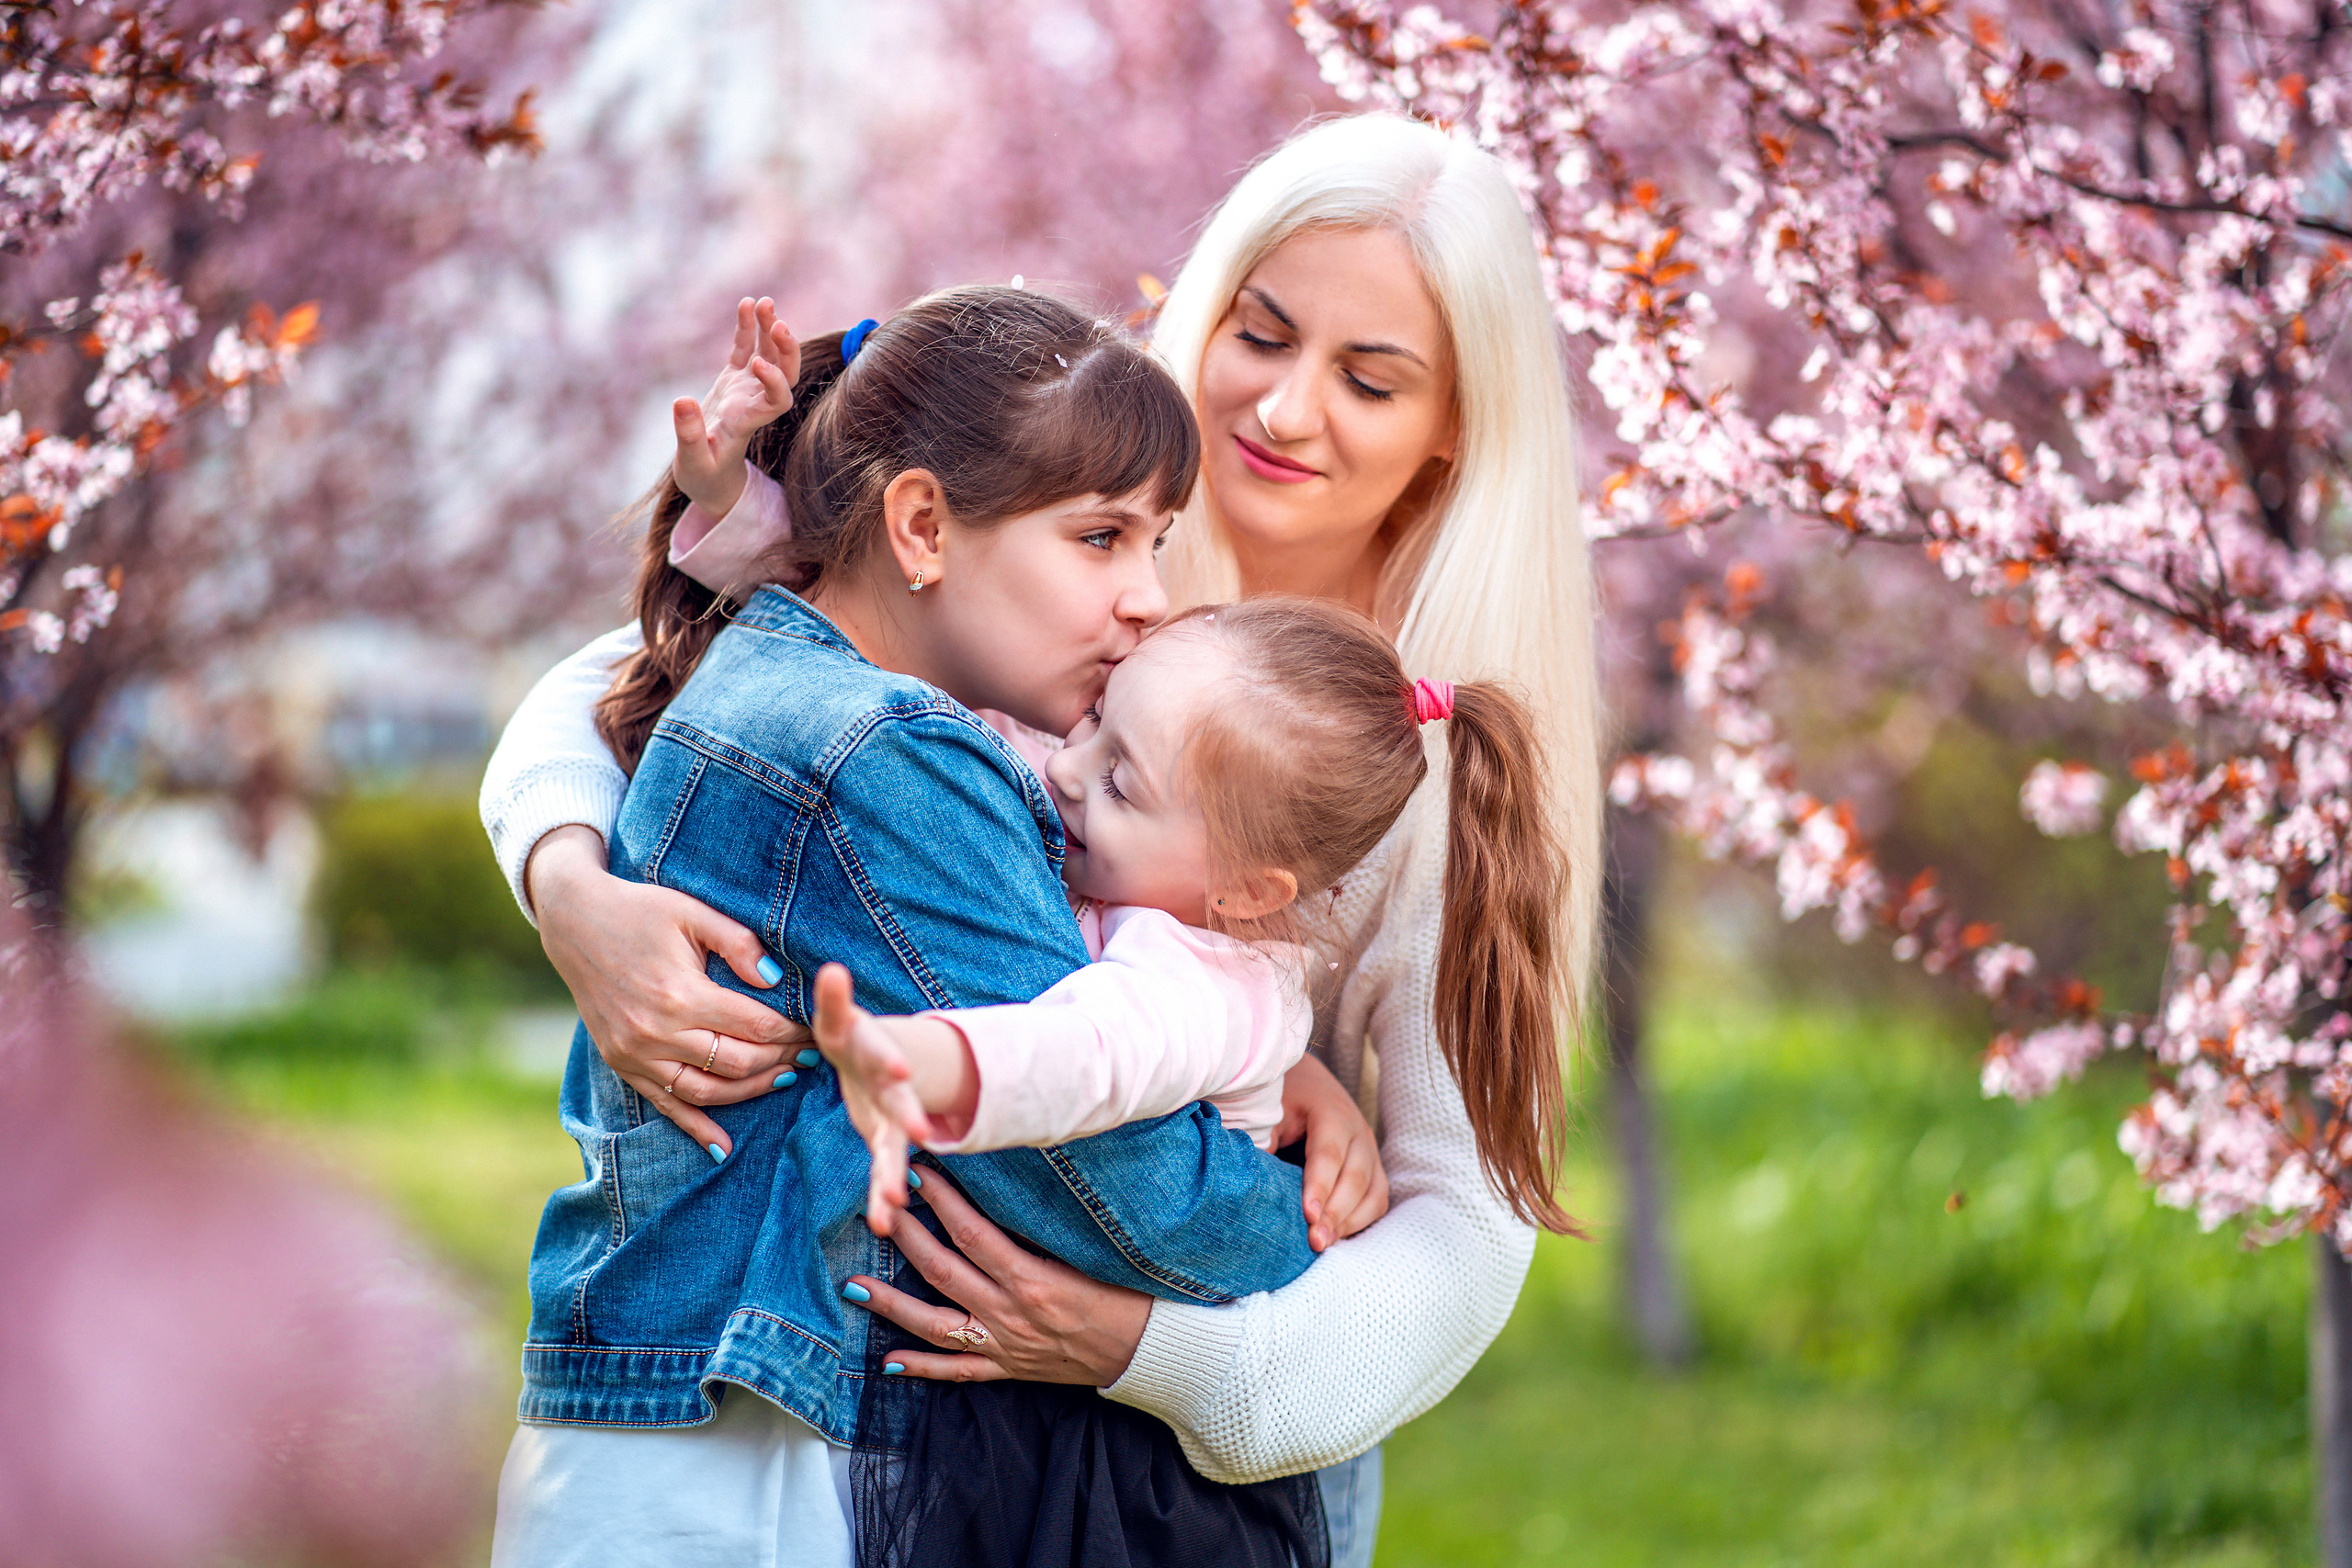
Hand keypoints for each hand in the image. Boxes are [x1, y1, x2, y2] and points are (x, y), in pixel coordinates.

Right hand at [526, 825, 809, 1155]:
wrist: (576, 923)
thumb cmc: (642, 911)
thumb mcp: (693, 912)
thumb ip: (739, 944)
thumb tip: (777, 980)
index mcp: (681, 994)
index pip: (755, 1026)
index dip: (791, 1031)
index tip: (815, 1028)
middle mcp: (658, 1032)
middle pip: (737, 1062)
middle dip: (780, 1059)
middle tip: (809, 1053)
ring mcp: (637, 1054)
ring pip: (708, 1091)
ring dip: (751, 1090)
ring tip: (783, 1078)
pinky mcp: (622, 1064)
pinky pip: (666, 1105)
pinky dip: (696, 1128)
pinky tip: (722, 1148)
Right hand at [672, 296, 798, 518]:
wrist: (709, 478)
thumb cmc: (703, 477)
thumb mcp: (692, 462)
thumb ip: (689, 434)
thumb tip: (682, 401)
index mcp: (750, 423)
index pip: (778, 401)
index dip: (775, 381)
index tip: (759, 364)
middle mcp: (755, 404)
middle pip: (786, 373)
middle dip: (786, 348)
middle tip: (778, 322)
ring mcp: (747, 390)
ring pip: (768, 355)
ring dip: (770, 329)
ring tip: (764, 301)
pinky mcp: (734, 381)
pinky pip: (745, 350)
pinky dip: (747, 328)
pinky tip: (746, 303)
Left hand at [812, 963, 935, 1234]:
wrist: (879, 1066)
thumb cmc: (853, 1041)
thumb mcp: (841, 1022)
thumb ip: (835, 1000)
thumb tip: (832, 969)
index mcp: (877, 1055)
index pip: (883, 1055)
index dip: (890, 1062)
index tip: (901, 1071)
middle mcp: (892, 1091)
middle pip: (901, 1105)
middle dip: (908, 1119)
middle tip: (920, 1135)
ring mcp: (892, 1121)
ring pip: (895, 1149)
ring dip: (893, 1174)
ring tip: (893, 1203)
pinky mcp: (883, 1143)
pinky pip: (880, 1173)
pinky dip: (881, 1199)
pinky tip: (882, 1224)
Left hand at [841, 1170, 1151, 1386]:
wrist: (1148, 1351)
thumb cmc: (1126, 1294)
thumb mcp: (1087, 1253)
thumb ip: (1041, 1230)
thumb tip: (1001, 1191)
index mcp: (1032, 1279)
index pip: (973, 1233)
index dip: (940, 1202)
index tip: (916, 1174)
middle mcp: (1010, 1313)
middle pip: (943, 1271)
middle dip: (906, 1238)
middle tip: (877, 1210)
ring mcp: (1004, 1345)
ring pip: (935, 1325)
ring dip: (891, 1306)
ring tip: (854, 1287)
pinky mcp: (1008, 1369)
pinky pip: (957, 1372)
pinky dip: (921, 1368)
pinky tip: (888, 1362)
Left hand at [1276, 1054, 1387, 1250]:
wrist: (1307, 1081)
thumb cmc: (1282, 1099)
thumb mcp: (1268, 1111)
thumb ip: (1263, 1142)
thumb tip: (1251, 1182)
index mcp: (1331, 1112)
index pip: (1329, 1153)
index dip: (1320, 1186)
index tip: (1308, 1215)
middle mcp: (1358, 1131)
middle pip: (1356, 1177)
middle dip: (1336, 1213)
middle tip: (1315, 1241)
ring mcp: (1370, 1151)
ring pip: (1373, 1192)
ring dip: (1350, 1222)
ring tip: (1323, 1244)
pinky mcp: (1373, 1168)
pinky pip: (1377, 1200)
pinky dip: (1361, 1221)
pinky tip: (1336, 1236)